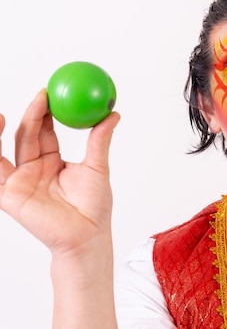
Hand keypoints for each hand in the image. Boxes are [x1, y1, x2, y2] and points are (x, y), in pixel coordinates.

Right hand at [0, 90, 119, 258]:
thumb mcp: (97, 168)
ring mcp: (20, 181)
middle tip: (42, 95)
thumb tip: (113, 113)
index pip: (45, 132)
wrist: (86, 236)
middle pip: (28, 136)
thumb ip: (100, 140)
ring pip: (6, 149)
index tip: (51, 92)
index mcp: (52, 162)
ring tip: (3, 113)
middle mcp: (34, 169)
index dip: (45, 111)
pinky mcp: (9, 194)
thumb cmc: (94, 207)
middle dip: (33, 113)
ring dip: (4, 129)